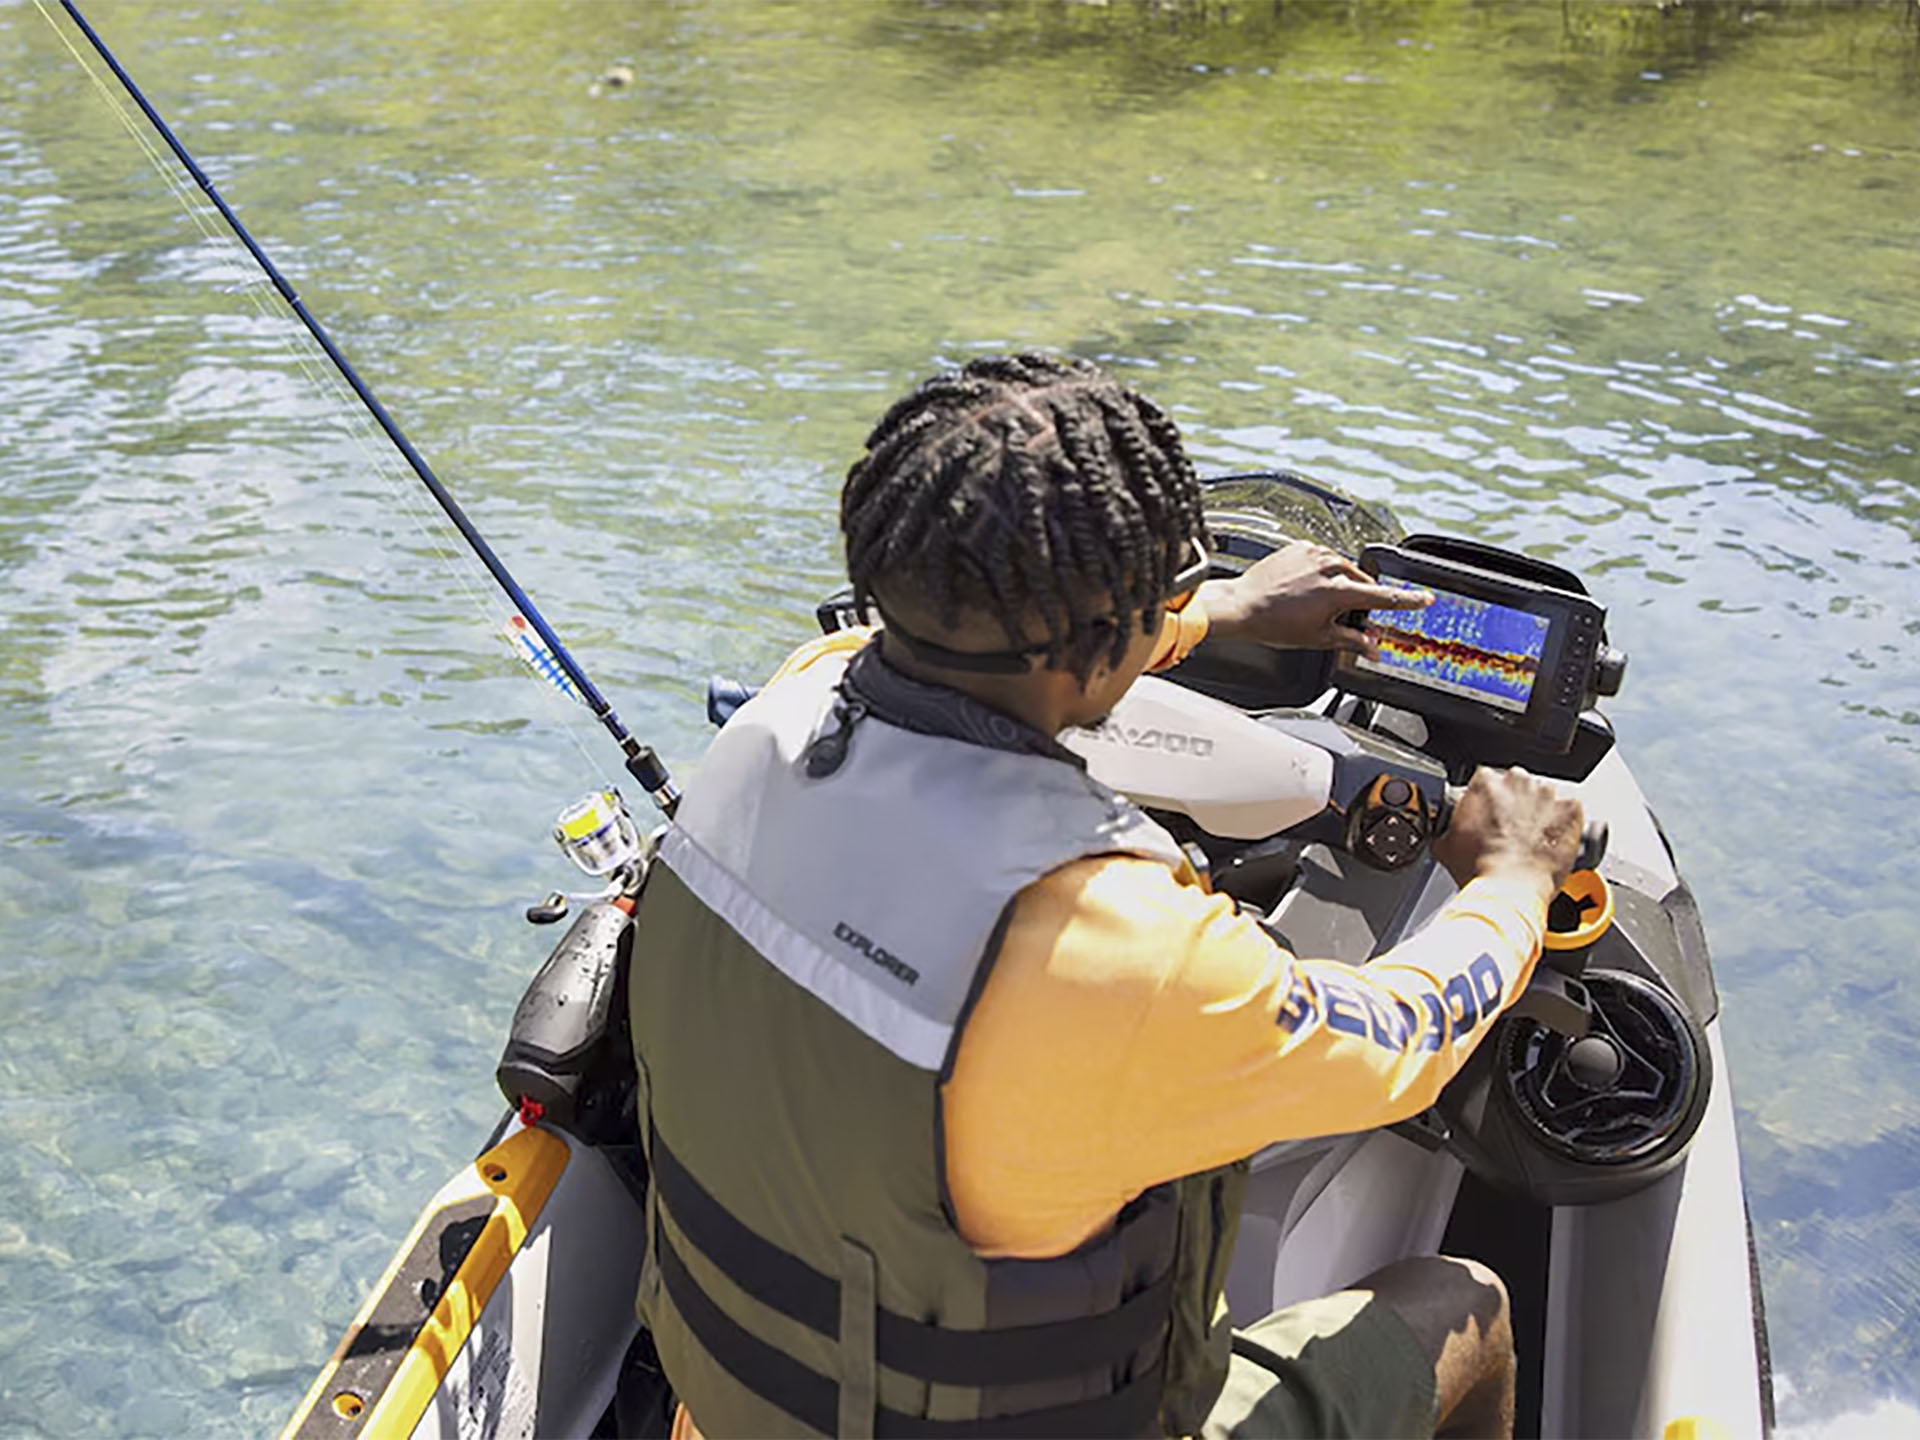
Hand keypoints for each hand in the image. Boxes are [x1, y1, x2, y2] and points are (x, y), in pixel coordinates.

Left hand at [1199, 541, 1431, 654]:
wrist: (1240, 606)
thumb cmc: (1274, 625)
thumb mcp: (1319, 639)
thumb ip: (1352, 641)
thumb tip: (1373, 648)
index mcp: (1338, 592)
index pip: (1384, 596)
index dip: (1408, 600)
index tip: (1425, 599)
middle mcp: (1330, 567)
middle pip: (1361, 583)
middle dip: (1358, 598)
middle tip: (1340, 616)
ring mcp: (1314, 554)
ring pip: (1343, 569)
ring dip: (1339, 584)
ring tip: (1314, 603)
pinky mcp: (1301, 547)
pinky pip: (1322, 559)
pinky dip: (1320, 572)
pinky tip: (1303, 588)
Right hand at [1432, 766, 1584, 896]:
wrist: (1510, 888)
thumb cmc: (1482, 868)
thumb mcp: (1445, 846)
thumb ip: (1446, 829)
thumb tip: (1447, 834)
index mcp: (1485, 782)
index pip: (1485, 780)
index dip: (1487, 800)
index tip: (1489, 815)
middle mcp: (1517, 781)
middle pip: (1517, 784)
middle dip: (1514, 803)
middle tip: (1509, 829)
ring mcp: (1547, 795)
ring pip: (1544, 797)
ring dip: (1540, 812)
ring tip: (1532, 838)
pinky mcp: (1571, 811)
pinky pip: (1570, 811)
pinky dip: (1564, 823)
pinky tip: (1552, 840)